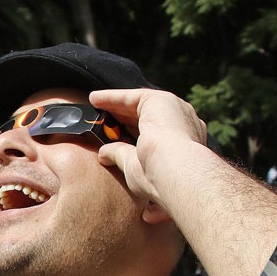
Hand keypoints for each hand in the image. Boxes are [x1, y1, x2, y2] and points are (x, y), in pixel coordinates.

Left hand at [89, 88, 208, 206]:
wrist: (173, 171)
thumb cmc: (159, 179)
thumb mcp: (134, 166)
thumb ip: (120, 155)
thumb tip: (104, 154)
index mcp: (182, 145)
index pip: (153, 135)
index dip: (131, 133)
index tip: (114, 135)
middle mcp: (182, 125)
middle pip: (145, 118)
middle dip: (121, 118)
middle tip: (100, 119)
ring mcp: (173, 111)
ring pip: (138, 105)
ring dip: (114, 105)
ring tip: (94, 105)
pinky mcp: (160, 100)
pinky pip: (132, 97)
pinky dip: (112, 97)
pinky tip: (95, 98)